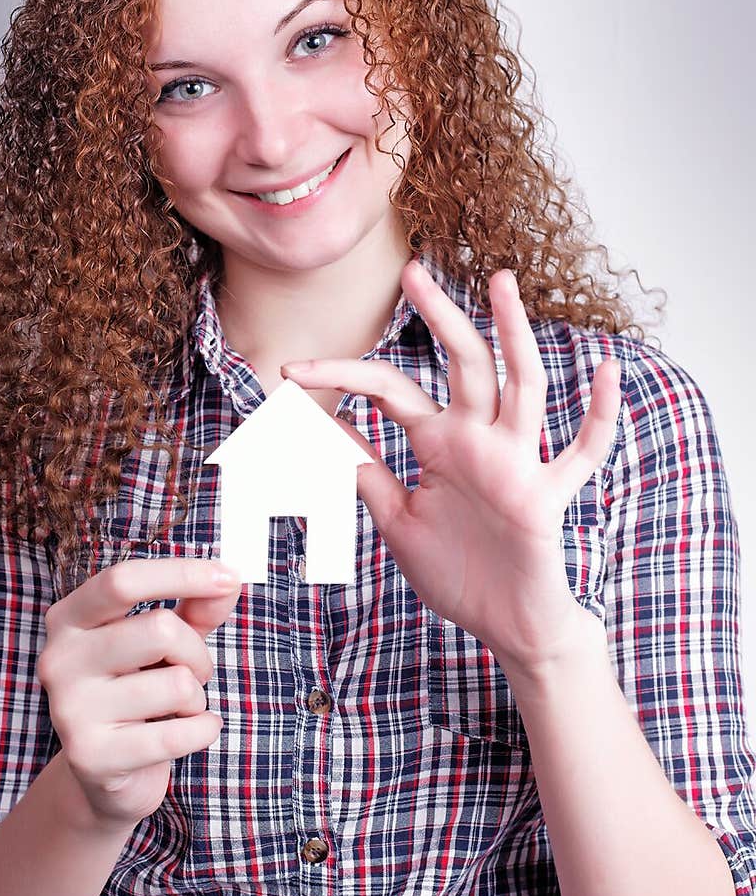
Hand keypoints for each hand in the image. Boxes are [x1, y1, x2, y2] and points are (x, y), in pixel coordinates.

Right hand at [36, 558, 240, 832]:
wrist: (105, 772)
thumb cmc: (139, 690)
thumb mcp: (165, 642)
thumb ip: (195, 608)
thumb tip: (229, 581)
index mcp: (69, 619)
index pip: (124, 580)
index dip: (182, 574)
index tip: (229, 577)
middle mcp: (59, 659)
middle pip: (159, 629)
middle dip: (196, 652)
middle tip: (192, 673)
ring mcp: (70, 709)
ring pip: (176, 683)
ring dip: (196, 697)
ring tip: (176, 709)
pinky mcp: (92, 756)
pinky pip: (178, 733)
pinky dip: (204, 730)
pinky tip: (193, 731)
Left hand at [281, 261, 620, 675]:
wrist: (504, 625)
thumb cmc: (457, 570)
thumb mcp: (397, 518)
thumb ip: (364, 472)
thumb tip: (319, 428)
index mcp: (440, 441)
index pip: (390, 389)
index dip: (339, 376)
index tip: (287, 370)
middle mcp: (480, 440)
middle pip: (462, 363)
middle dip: (439, 316)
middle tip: (411, 270)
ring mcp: (517, 463)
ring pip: (521, 387)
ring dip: (514, 335)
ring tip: (501, 284)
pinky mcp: (546, 497)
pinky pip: (582, 452)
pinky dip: (599, 415)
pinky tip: (608, 372)